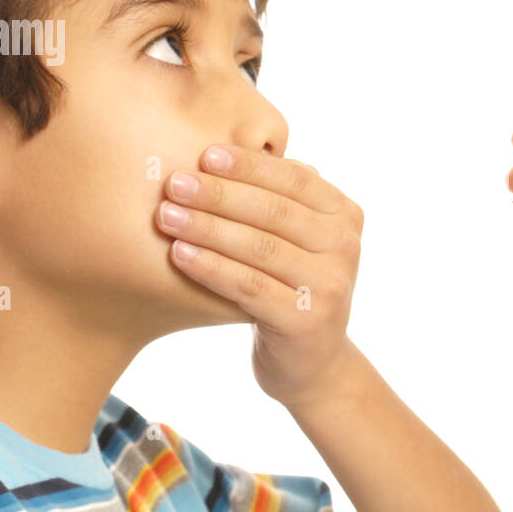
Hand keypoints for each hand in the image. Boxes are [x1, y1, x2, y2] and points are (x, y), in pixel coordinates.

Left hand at [155, 144, 364, 407]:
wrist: (312, 363)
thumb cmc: (290, 286)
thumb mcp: (298, 239)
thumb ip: (280, 198)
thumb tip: (225, 148)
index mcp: (345, 215)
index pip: (294, 180)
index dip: (248, 165)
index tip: (204, 154)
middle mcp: (345, 247)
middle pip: (274, 212)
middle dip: (219, 194)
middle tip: (174, 183)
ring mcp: (329, 285)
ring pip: (259, 247)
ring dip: (207, 228)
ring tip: (166, 215)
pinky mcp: (305, 320)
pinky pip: (248, 286)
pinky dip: (210, 267)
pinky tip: (179, 254)